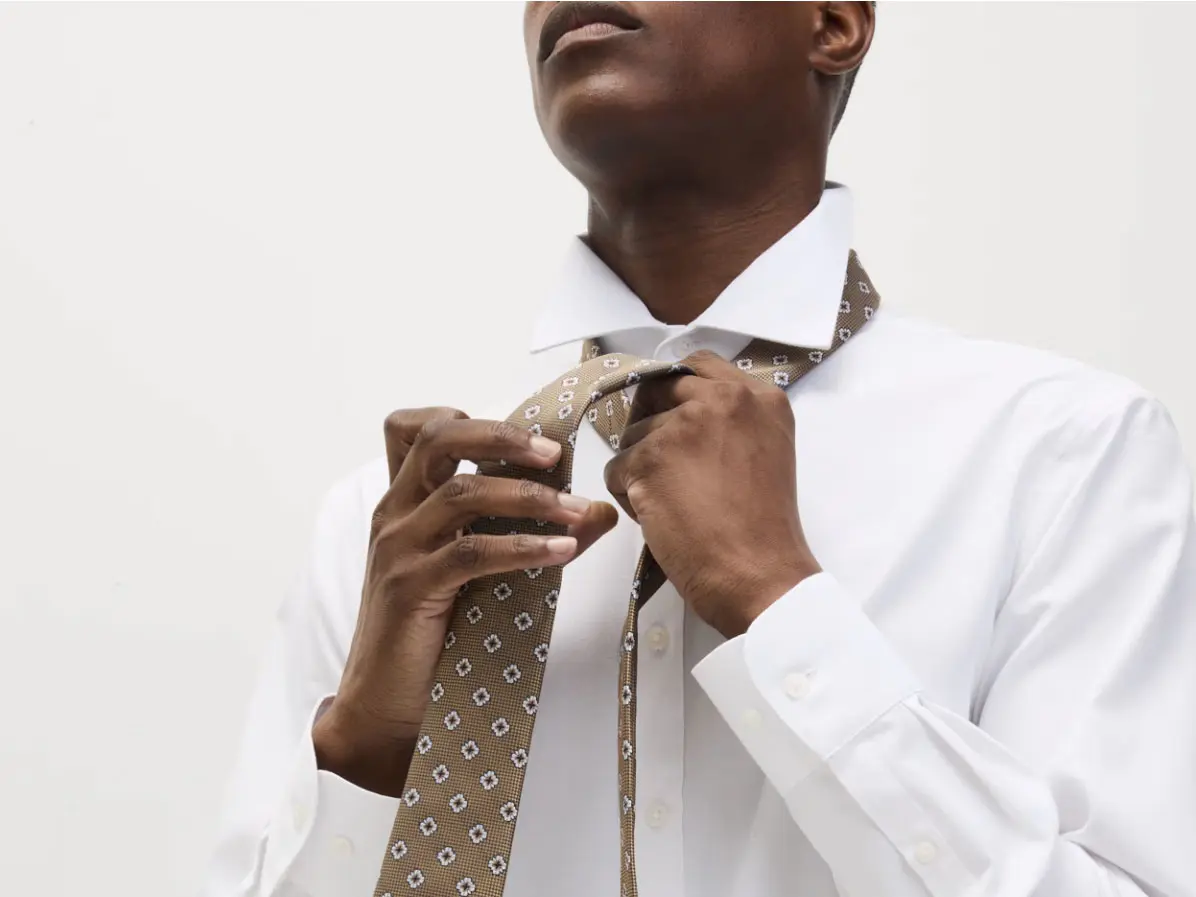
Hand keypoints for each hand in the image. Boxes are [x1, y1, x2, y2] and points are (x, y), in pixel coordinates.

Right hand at [313, 408, 617, 795]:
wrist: (384, 707)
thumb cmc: (429, 636)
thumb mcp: (476, 573)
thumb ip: (523, 533)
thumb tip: (596, 511)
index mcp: (402, 504)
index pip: (410, 429)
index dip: (460, 416)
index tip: (520, 436)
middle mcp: (394, 516)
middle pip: (439, 440)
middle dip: (502, 437)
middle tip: (554, 453)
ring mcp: (398, 550)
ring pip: (463, 495)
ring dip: (529, 497)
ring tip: (577, 510)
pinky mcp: (410, 589)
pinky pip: (470, 552)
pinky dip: (522, 548)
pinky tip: (561, 552)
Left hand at [604, 351, 819, 638]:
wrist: (763, 577)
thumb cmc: (763, 529)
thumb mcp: (762, 451)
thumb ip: (730, 422)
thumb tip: (677, 412)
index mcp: (760, 396)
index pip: (697, 365)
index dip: (676, 393)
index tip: (676, 424)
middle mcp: (724, 398)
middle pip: (656, 391)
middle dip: (652, 428)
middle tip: (669, 471)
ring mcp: (685, 424)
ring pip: (633, 434)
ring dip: (642, 469)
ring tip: (677, 505)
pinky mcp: (650, 457)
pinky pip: (616, 468)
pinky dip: (630, 497)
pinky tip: (663, 519)